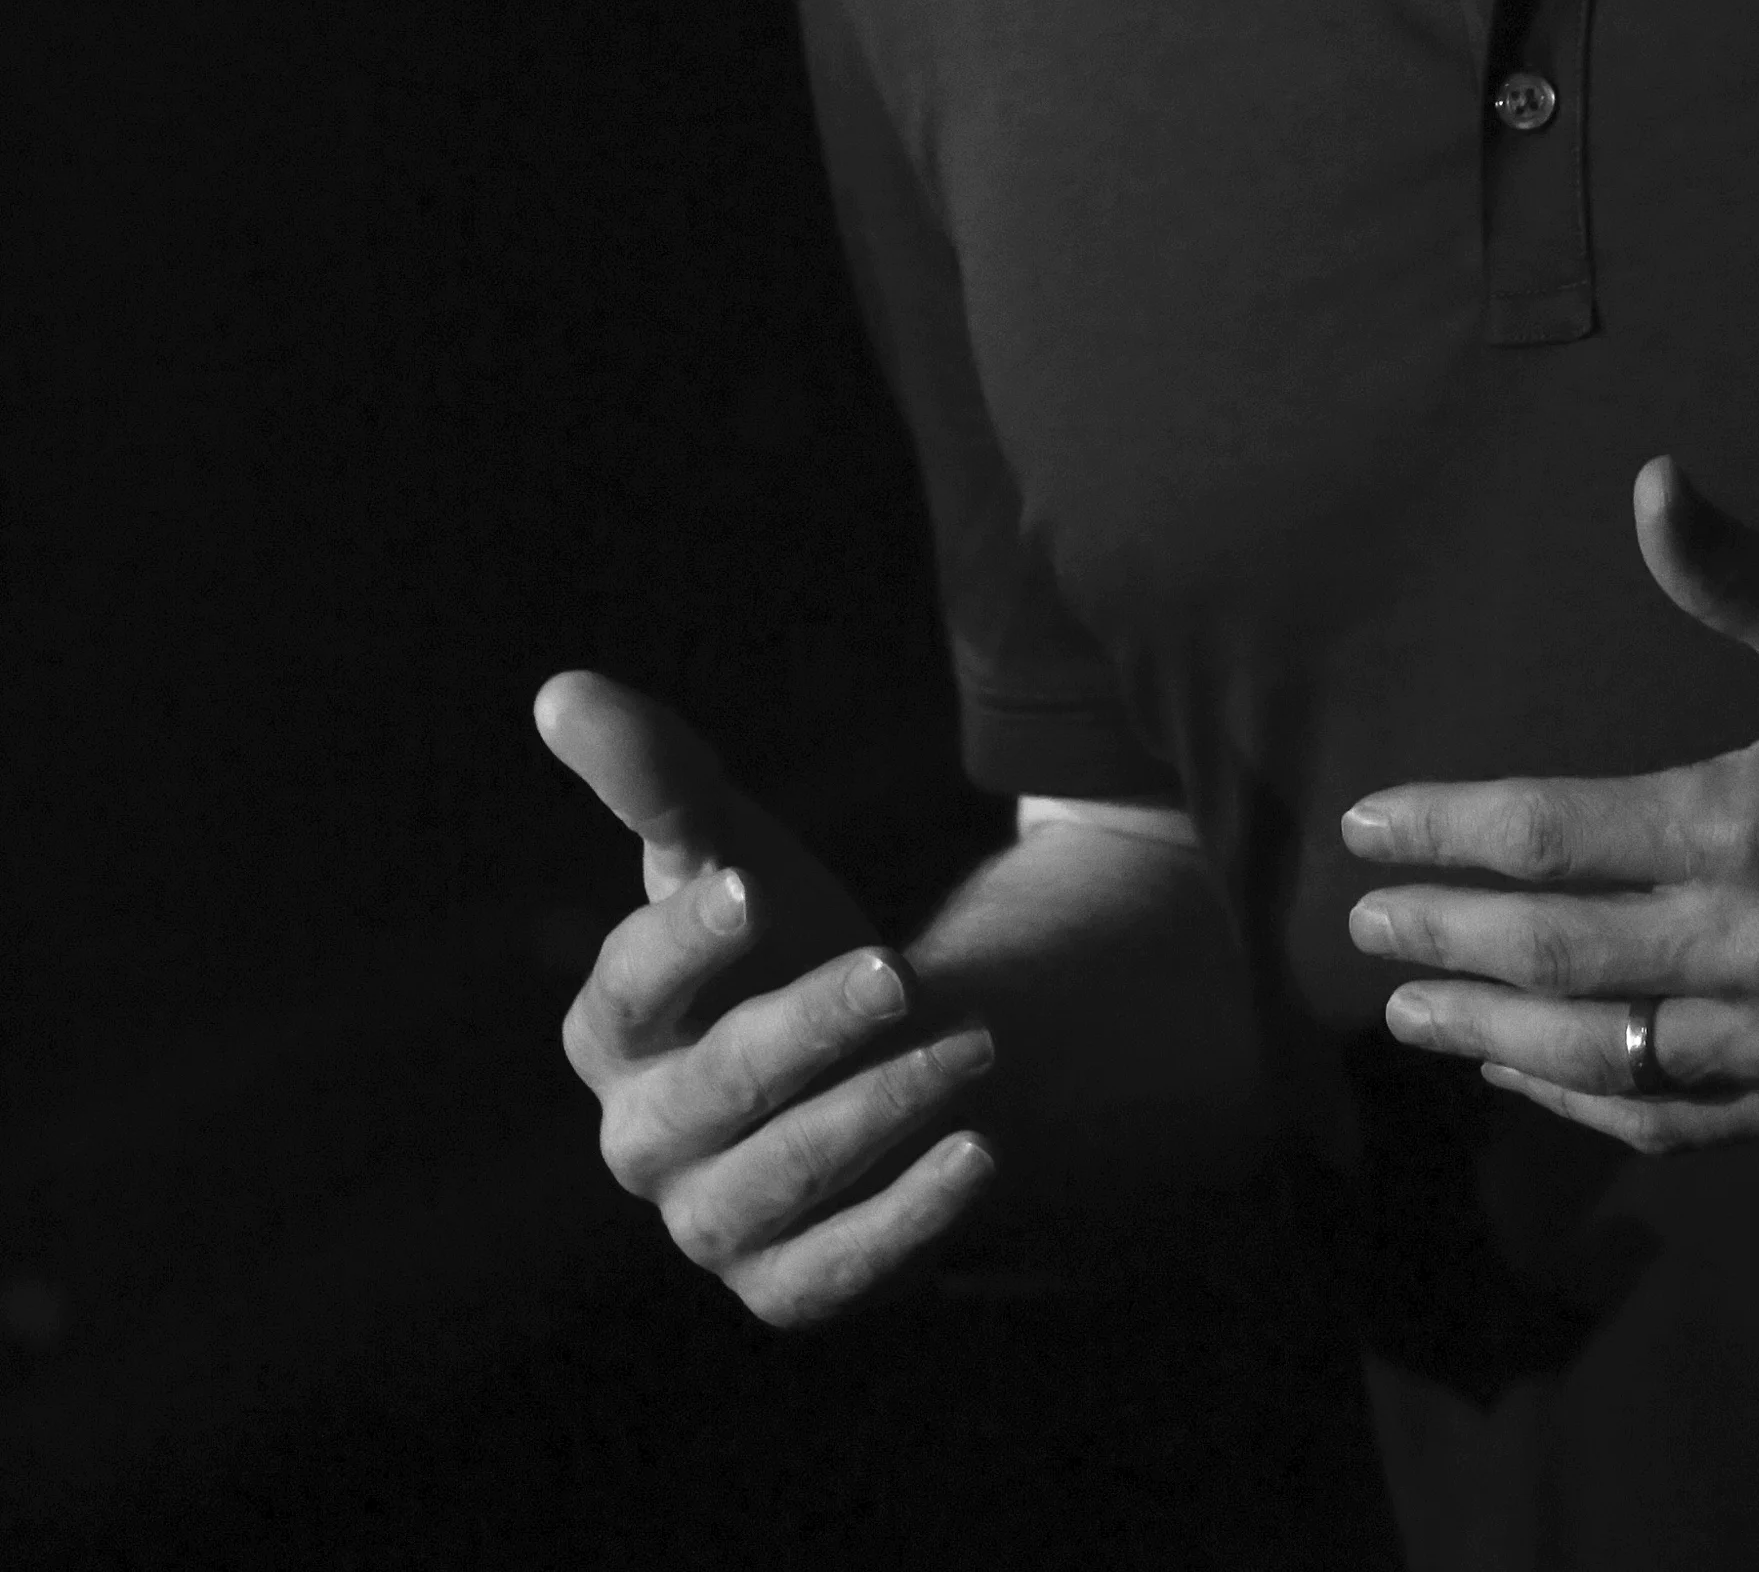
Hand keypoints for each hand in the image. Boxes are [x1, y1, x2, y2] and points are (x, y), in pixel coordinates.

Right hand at [536, 668, 999, 1321]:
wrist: (875, 1048)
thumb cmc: (779, 936)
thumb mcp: (731, 846)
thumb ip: (656, 775)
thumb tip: (559, 692)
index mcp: (614, 1029)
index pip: (630, 989)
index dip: (685, 941)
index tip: (750, 887)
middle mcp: (644, 1135)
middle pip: (711, 1092)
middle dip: (805, 1032)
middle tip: (900, 971)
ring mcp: (708, 1220)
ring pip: (776, 1184)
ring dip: (877, 1117)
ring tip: (974, 1048)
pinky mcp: (785, 1284)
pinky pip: (835, 1272)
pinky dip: (909, 1219)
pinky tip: (980, 1154)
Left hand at [1342, 462, 1758, 1150]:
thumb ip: (1742, 574)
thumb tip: (1648, 481)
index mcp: (1753, 823)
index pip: (1552, 836)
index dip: (1445, 832)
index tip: (1367, 824)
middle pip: (1557, 957)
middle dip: (1445, 940)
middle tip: (1362, 929)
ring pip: (1608, 1057)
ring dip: (1499, 1036)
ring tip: (1415, 1014)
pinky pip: (1690, 1118)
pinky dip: (1601, 1109)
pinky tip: (1542, 1084)